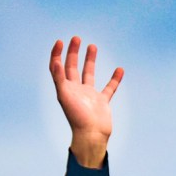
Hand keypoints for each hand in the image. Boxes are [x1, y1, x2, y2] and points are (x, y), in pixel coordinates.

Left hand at [50, 37, 122, 169]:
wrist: (91, 136)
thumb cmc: (77, 118)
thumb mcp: (65, 96)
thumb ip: (59, 79)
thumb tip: (55, 61)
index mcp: (65, 89)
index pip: (57, 68)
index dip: (57, 54)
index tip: (61, 41)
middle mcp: (75, 91)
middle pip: (72, 67)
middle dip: (73, 52)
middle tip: (77, 38)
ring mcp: (89, 96)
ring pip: (89, 74)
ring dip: (89, 60)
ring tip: (92, 45)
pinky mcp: (102, 102)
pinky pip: (109, 88)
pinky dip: (114, 79)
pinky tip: (119, 69)